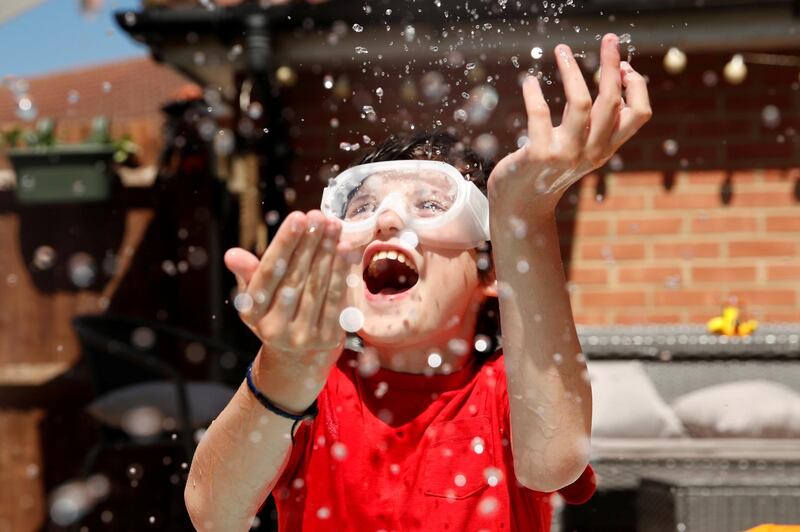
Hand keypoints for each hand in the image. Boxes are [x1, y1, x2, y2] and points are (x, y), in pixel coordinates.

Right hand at [224, 210, 352, 385]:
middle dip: (310, 243)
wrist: (298, 357)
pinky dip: (342, 272)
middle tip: (320, 216)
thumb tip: (232, 254)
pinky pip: (337, 299)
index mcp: (252, 313)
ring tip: (334, 226)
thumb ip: (248, 273)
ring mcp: (302, 335)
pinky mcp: (327, 338)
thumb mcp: (255, 296)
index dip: (284, 244)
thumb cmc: (275, 311)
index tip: (297, 217)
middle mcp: (274, 328)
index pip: (268, 273)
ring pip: (317, 286)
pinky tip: (346, 250)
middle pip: (295, 277)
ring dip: (328, 253)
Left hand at [487, 33, 651, 212]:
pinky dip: (534, 92)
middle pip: (612, 100)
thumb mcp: (580, 149)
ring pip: (582, 102)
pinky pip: (540, 113)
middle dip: (612, 64)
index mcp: (606, 148)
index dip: (635, 86)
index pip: (640, 114)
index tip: (623, 65)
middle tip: (608, 38)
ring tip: (561, 50)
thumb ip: (596, 123)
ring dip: (572, 70)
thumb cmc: (548, 170)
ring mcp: (567, 154)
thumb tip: (614, 81)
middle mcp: (592, 152)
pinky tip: (530, 81)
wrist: (521, 205)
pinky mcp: (540, 154)